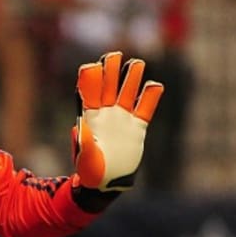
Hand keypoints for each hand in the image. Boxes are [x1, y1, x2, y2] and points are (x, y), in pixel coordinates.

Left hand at [72, 52, 162, 191]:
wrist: (107, 183)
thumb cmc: (90, 171)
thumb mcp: (85, 159)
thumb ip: (84, 143)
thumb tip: (80, 126)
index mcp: (90, 117)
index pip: (90, 93)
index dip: (91, 79)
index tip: (92, 66)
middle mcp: (106, 114)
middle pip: (109, 87)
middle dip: (111, 71)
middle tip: (114, 54)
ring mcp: (122, 119)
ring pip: (128, 93)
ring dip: (132, 79)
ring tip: (137, 63)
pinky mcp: (137, 128)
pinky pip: (145, 109)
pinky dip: (150, 98)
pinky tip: (155, 85)